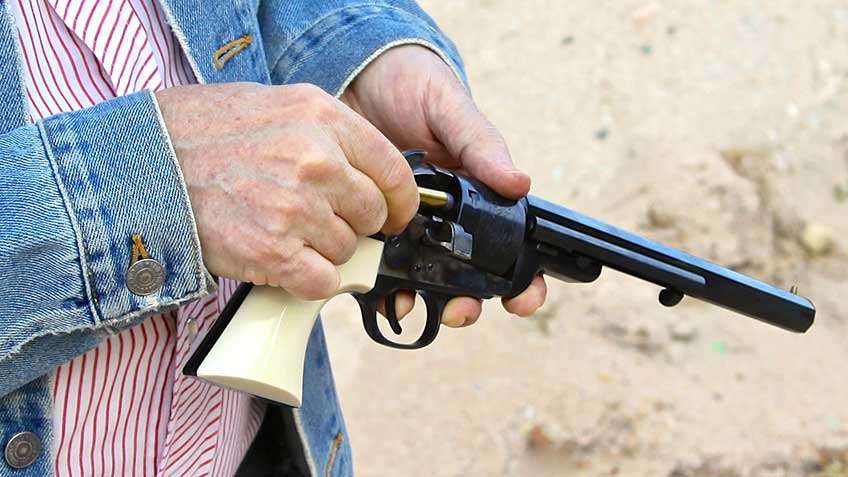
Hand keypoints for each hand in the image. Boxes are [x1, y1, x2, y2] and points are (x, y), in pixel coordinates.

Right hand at [156, 83, 417, 299]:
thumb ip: (328, 135)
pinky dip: (307, 282)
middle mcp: (318, 161)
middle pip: (371, 216)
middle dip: (351, 225)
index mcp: (324, 118)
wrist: (143, 165)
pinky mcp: (275, 252)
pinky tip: (281, 263)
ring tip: (280, 233)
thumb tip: (368, 176)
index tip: (392, 215)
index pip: (394, 172)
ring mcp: (297, 208)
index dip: (398, 202)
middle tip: (315, 221)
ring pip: (345, 251)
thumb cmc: (204, 133)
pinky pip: (322, 283)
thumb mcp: (277, 107)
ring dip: (321, 252)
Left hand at [341, 45, 547, 325]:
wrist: (353, 74)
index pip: (512, 247)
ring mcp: (407, 229)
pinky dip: (378, 290)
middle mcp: (447, 221)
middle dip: (469, 304)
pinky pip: (378, 270)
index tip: (522, 299)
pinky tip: (377, 295)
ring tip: (410, 305)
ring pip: (424, 283)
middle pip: (468, 278)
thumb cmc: (413, 88)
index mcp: (478, 196)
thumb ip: (481, 146)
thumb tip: (519, 184)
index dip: (524, 280)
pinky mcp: (370, 229)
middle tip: (460, 310)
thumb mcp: (451, 110)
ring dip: (423, 303)